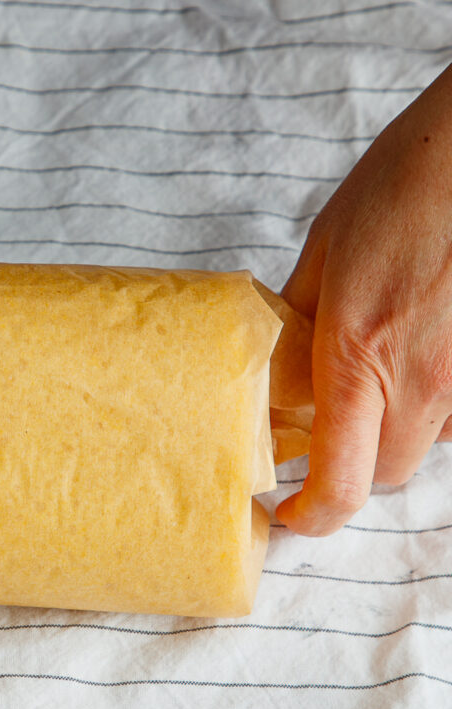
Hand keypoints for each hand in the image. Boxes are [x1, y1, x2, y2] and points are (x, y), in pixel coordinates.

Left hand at [276, 63, 451, 535]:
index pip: (342, 482)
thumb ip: (298, 319)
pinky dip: (435, 401)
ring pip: (428, 443)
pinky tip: (420, 352)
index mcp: (358, 357)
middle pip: (385, 476)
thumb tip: (280, 360)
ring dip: (395, 432)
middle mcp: (423, 380)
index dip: (312, 515)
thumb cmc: (401, 185)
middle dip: (349, 470)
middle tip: (322, 435)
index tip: (287, 512)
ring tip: (375, 379)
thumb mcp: (322, 252)